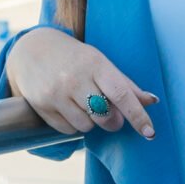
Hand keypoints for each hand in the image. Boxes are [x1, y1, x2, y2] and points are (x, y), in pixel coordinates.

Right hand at [6, 27, 158, 141]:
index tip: (150, 133)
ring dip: (91, 122)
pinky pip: (68, 130)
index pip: (121, 94)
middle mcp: (74, 78)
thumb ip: (125, 84)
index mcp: (95, 64)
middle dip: (112, 121)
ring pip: (86, 126)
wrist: (32, 50)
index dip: (137, 115)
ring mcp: (56, 93)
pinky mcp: (42, 106)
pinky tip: (68, 108)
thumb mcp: (100, 63)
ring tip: (83, 105)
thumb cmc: (75, 59)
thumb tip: (152, 101)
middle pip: (105, 116)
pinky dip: (73, 124)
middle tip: (109, 114)